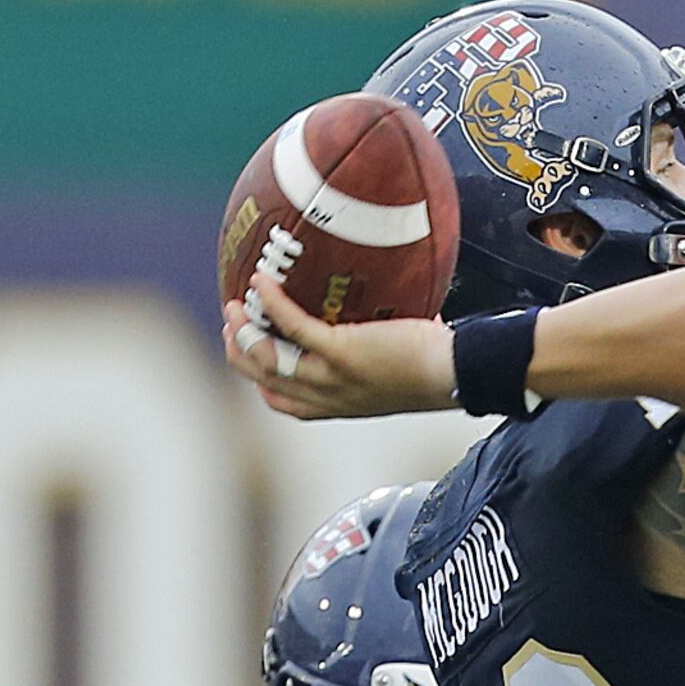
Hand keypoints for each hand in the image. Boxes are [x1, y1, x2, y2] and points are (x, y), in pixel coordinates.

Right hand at [222, 279, 455, 421]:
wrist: (453, 375)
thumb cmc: (435, 367)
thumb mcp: (394, 368)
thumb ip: (373, 349)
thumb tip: (376, 311)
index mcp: (338, 404)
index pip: (285, 402)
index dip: (261, 381)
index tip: (252, 356)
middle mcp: (328, 397)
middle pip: (265, 382)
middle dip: (239, 356)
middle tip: (231, 326)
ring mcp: (332, 378)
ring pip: (268, 361)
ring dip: (243, 333)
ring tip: (233, 306)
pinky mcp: (342, 354)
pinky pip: (293, 328)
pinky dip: (272, 303)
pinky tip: (261, 282)